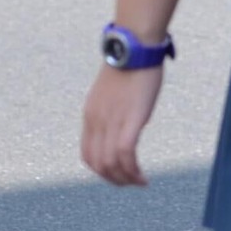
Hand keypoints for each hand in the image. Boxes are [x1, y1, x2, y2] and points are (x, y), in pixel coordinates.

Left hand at [81, 65, 163, 185]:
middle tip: (131, 182)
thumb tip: (124, 123)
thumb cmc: (129, 66)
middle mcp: (97, 121)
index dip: (101, 170)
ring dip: (125, 179)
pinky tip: (144, 176)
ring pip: (110, 164)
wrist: (135, 47)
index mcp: (90, 115)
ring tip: (140, 181)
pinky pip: (125, 155)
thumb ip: (112, 111)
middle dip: (114, 179)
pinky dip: (133, 172)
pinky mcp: (130, 120)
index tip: (119, 173)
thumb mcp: (112, 93)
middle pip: (97, 164)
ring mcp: (112, 121)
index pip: (87, 155)